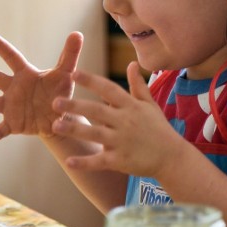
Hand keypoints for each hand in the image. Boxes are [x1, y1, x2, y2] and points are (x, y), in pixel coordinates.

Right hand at [0, 31, 82, 147]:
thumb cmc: (60, 91)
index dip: (0, 45)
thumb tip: (77, 33)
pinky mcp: (14, 124)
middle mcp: (14, 88)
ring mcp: (11, 106)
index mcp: (26, 74)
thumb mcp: (66, 73)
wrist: (60, 116)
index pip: (11, 56)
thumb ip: (70, 54)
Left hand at [51, 61, 187, 177]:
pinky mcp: (121, 160)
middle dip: (76, 106)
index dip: (91, 81)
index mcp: (131, 106)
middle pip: (97, 111)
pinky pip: (100, 161)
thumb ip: (137, 85)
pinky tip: (69, 162)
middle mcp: (126, 122)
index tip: (73, 73)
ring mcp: (122, 142)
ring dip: (75, 130)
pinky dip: (85, 163)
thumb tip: (131, 64)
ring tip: (54, 127)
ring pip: (95, 134)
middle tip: (54, 102)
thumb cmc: (159, 129)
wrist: (172, 157)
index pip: (109, 89)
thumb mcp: (150, 105)